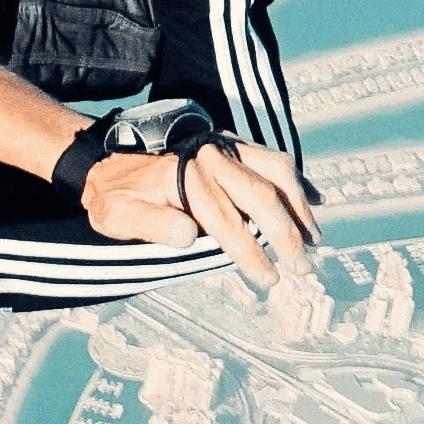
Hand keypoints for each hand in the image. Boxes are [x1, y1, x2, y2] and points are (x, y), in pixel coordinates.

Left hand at [82, 136, 321, 285]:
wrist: (108, 160)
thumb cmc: (116, 196)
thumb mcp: (118, 216)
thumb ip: (151, 225)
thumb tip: (190, 235)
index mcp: (185, 177)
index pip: (226, 220)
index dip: (250, 252)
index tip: (269, 278)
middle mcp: (210, 157)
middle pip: (260, 194)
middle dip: (286, 233)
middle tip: (302, 267)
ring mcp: (224, 147)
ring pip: (275, 170)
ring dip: (298, 205)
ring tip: (315, 237)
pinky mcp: (231, 145)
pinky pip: (271, 158)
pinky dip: (295, 180)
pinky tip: (314, 200)